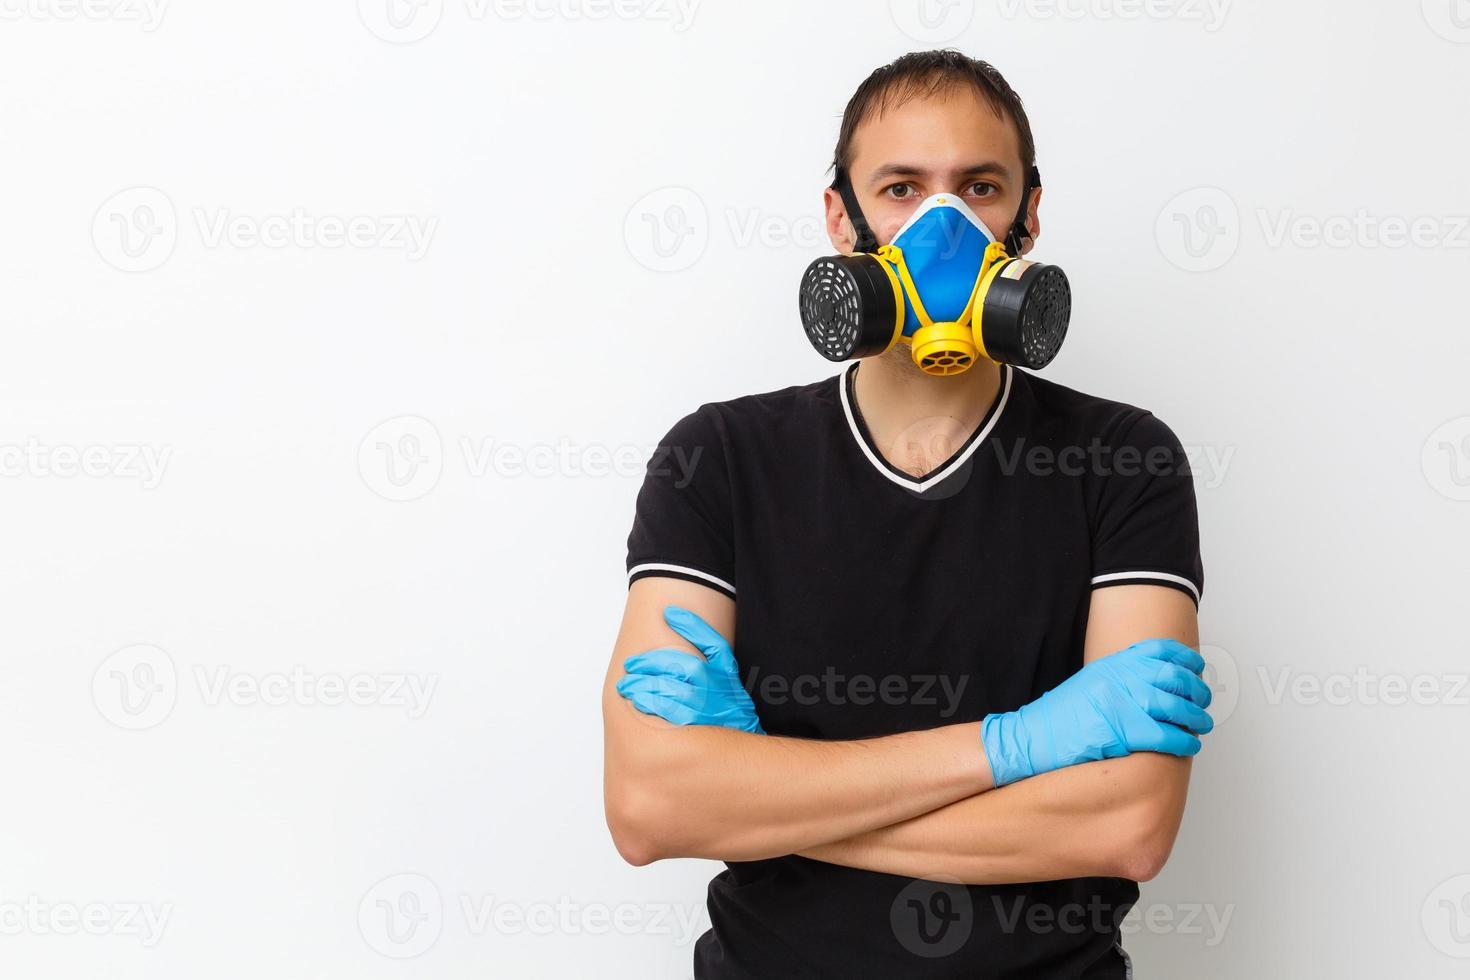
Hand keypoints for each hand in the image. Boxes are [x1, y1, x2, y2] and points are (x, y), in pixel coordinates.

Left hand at [616, 605, 763, 733]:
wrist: (743, 751)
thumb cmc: (727, 708)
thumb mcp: (725, 676)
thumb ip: (704, 646)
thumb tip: (671, 614)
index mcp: (727, 676)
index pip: (714, 645)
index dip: (692, 626)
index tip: (668, 613)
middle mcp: (721, 692)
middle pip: (686, 668)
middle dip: (654, 663)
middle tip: (631, 665)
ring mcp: (711, 713)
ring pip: (676, 692)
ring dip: (646, 686)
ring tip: (626, 686)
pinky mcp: (698, 733)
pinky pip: (674, 716)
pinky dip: (654, 706)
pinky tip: (638, 702)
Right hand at [982, 638, 1213, 786]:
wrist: (1033, 737)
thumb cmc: (1062, 716)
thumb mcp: (1092, 682)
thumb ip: (1123, 677)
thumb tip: (1159, 682)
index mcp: (1113, 664)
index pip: (1159, 650)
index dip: (1185, 658)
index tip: (1197, 667)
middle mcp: (1119, 678)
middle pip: (1174, 678)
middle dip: (1197, 691)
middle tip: (1204, 702)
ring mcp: (1121, 704)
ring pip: (1176, 708)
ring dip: (1196, 719)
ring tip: (1201, 725)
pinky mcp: (1123, 732)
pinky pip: (1166, 736)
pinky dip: (1183, 742)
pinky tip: (1189, 745)